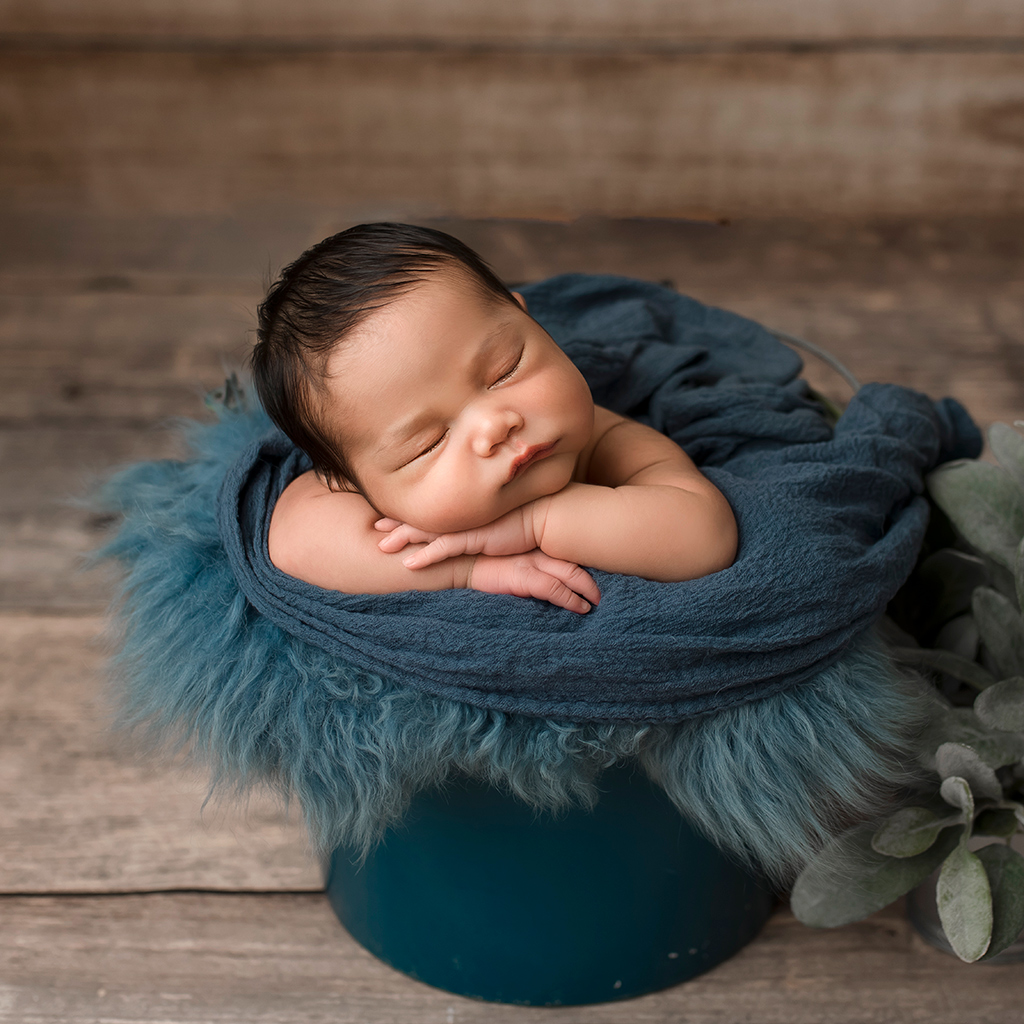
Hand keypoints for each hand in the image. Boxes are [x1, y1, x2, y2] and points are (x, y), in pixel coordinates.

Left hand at [376, 507, 537, 567]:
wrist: (545, 515)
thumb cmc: (525, 515)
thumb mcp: (498, 517)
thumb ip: (483, 519)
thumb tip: (477, 524)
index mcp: (465, 507)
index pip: (431, 507)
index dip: (409, 510)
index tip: (390, 512)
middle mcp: (462, 513)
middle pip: (422, 516)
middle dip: (396, 520)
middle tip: (375, 525)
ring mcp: (466, 525)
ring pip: (426, 531)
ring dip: (402, 538)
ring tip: (381, 545)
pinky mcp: (473, 538)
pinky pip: (443, 549)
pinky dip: (425, 556)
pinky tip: (408, 564)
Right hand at [468, 551, 599, 613]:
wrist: (457, 561)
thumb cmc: (479, 562)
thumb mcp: (507, 563)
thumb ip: (524, 569)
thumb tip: (539, 585)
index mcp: (534, 546)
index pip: (566, 553)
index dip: (584, 563)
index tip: (595, 577)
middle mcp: (537, 551)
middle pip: (574, 562)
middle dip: (591, 580)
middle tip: (601, 594)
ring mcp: (531, 563)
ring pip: (571, 574)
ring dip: (587, 590)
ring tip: (596, 603)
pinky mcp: (523, 577)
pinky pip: (555, 589)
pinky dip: (571, 600)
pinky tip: (582, 608)